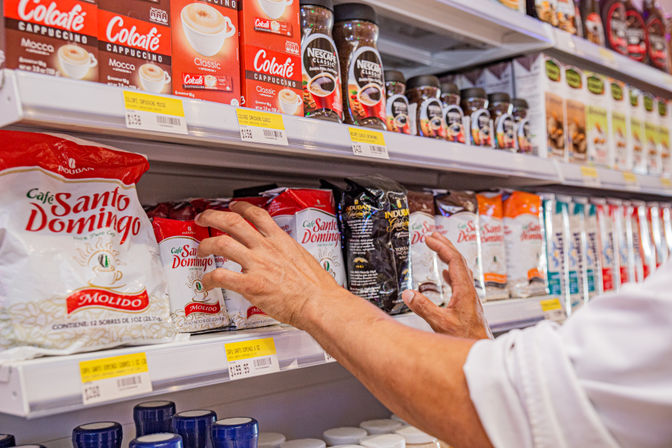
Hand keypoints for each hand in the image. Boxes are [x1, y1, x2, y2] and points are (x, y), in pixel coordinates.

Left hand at [195, 202, 342, 328]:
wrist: (318, 302)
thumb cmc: (316, 287)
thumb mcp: (303, 258)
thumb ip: (288, 253)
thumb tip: (283, 256)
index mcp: (280, 241)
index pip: (257, 215)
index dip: (241, 207)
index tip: (234, 207)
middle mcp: (266, 249)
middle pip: (233, 222)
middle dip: (213, 217)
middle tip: (204, 218)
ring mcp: (256, 265)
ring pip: (221, 244)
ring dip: (206, 244)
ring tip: (201, 249)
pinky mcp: (250, 284)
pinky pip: (221, 275)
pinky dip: (209, 278)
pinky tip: (207, 282)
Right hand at [402, 232, 491, 339]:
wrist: (480, 350)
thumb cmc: (466, 339)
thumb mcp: (440, 323)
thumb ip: (423, 308)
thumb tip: (408, 293)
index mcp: (465, 290)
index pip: (454, 260)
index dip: (441, 247)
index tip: (429, 239)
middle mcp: (470, 291)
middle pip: (459, 260)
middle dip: (445, 245)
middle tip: (433, 236)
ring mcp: (470, 296)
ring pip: (460, 269)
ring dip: (448, 256)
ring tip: (438, 249)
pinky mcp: (468, 303)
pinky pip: (460, 280)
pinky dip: (450, 271)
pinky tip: (445, 275)